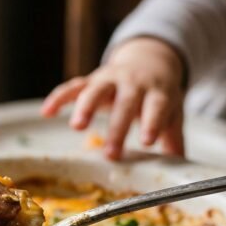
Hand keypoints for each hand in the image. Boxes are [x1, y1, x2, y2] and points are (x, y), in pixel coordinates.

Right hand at [41, 37, 185, 159]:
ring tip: (77, 127)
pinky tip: (47, 112)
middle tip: (111, 153)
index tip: (147, 142)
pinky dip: (58, 98)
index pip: (156, 106)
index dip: (152, 123)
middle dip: (117, 128)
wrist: (148, 59)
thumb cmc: (159, 94)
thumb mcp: (172, 112)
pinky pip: (72, 87)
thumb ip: (173, 138)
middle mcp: (133, 83)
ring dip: (85, 107)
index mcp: (157, 91)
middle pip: (125, 102)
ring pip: (96, 90)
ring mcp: (109, 80)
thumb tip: (178, 166)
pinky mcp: (90, 80)